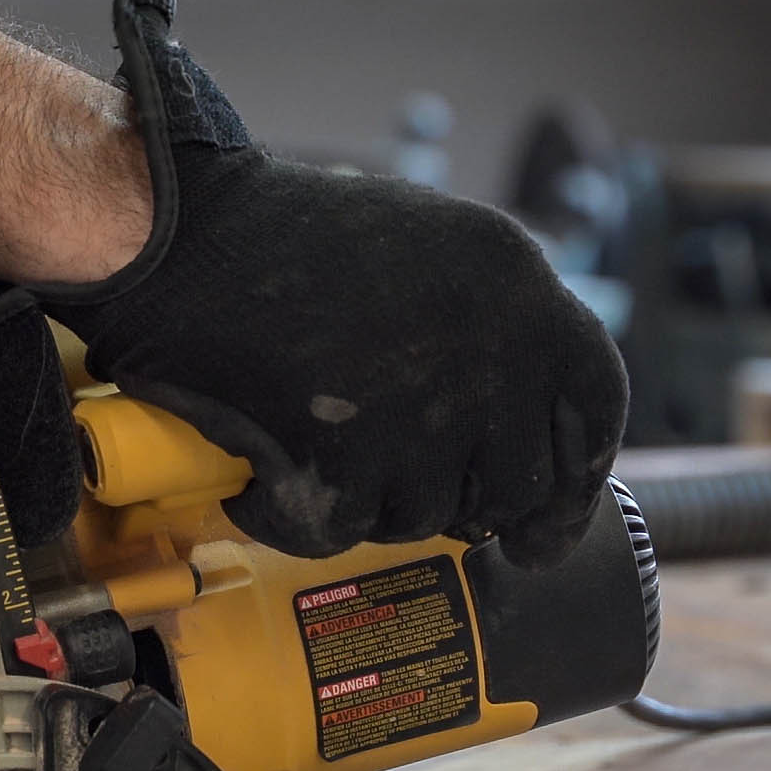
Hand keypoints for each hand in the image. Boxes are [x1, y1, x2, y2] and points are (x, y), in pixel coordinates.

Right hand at [0, 0, 629, 565]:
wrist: (176, 238)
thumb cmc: (278, 245)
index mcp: (516, 279)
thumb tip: (516, 447)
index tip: (545, 525)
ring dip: (366, 502)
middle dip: (463, 505)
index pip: (595, 404)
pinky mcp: (353, 458)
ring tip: (305, 438)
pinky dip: (292, 514)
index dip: (574, 478)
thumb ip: (485, 330)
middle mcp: (491, 344)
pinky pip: (342, 532)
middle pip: (515, 484)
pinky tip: (261, 464)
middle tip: (401, 493)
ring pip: (425, 516)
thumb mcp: (422, 254)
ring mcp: (427, 407)